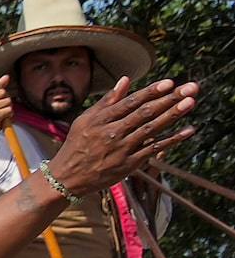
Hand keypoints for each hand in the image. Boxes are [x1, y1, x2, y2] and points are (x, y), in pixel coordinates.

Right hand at [44, 76, 197, 195]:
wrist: (65, 178)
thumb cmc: (76, 145)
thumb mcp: (85, 120)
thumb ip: (108, 101)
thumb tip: (126, 79)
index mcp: (101, 120)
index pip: (130, 102)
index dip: (151, 92)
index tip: (170, 82)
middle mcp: (111, 133)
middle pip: (144, 113)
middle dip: (169, 99)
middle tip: (191, 87)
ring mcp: (120, 149)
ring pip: (151, 129)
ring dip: (172, 115)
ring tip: (191, 102)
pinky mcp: (127, 165)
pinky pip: (153, 149)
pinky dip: (171, 140)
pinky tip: (188, 130)